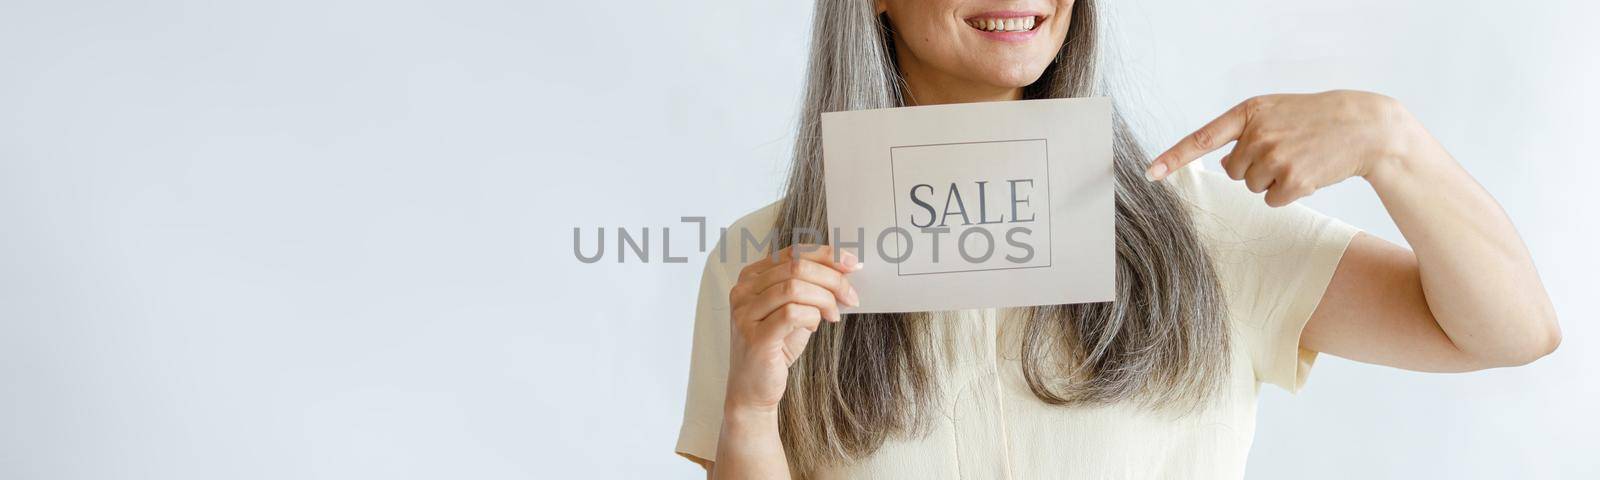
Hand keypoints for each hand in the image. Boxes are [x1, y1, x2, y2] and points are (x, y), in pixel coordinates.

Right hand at [724, 245, 861, 412]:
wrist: (753, 389)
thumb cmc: (775, 348)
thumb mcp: (794, 310)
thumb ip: (810, 288)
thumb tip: (845, 268)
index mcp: (751, 277)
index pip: (792, 252)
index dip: (826, 255)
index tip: (852, 263)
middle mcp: (743, 291)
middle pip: (796, 267)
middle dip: (832, 279)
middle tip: (850, 296)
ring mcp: (745, 313)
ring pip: (794, 287)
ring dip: (825, 299)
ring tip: (833, 315)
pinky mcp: (754, 336)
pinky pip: (791, 313)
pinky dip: (812, 316)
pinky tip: (815, 325)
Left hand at [1146, 90, 1436, 206]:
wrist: (1364, 126)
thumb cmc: (1316, 119)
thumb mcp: (1277, 111)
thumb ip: (1246, 131)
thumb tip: (1226, 168)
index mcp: (1249, 112)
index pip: (1202, 138)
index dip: (1174, 158)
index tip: (1150, 173)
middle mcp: (1257, 134)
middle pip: (1232, 172)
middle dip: (1253, 167)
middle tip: (1284, 151)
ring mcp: (1274, 157)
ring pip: (1251, 187)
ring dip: (1272, 180)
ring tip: (1299, 159)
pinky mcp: (1292, 180)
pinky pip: (1272, 200)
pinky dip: (1288, 193)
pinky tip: (1308, 173)